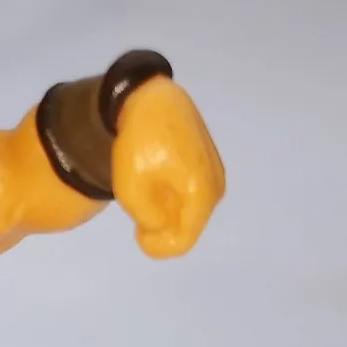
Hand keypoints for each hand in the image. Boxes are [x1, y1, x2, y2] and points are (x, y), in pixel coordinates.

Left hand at [111, 78, 224, 257]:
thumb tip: (159, 225)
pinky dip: (173, 195)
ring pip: (189, 210)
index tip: (137, 233)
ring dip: (166, 210)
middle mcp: (216, 187)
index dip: (157, 247)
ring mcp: (216, 174)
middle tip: (136, 209)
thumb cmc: (139, 142)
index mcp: (201, 194)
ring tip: (146, 187)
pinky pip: (191, 193)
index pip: (183, 241)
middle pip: (188, 226)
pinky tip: (156, 176)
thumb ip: (147, 217)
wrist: (152, 99)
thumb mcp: (130, 187)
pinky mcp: (209, 163)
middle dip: (161, 227)